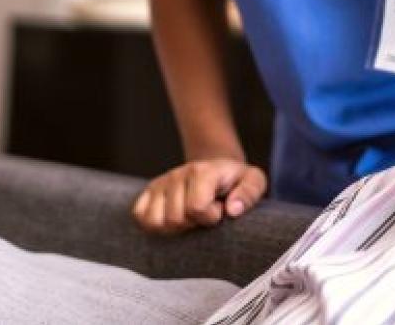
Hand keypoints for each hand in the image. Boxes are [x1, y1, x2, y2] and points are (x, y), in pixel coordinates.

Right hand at [131, 158, 266, 234]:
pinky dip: (154, 224)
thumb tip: (232, 210)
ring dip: (173, 227)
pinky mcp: (149, 191)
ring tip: (189, 219)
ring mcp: (161, 182)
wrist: (217, 167)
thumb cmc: (236, 180)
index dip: (211, 217)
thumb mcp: (254, 181)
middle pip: (174, 219)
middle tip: (204, 215)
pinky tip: (172, 219)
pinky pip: (140, 216)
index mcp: (202, 171)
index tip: (220, 211)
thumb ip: (249, 193)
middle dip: (192, 224)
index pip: (196, 207)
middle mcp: (177, 174)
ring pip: (155, 221)